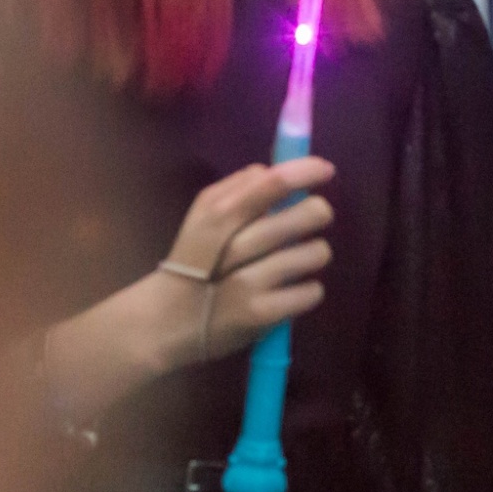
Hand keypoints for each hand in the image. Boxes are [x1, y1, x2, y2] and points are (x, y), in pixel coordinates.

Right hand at [157, 158, 335, 366]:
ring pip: (315, 253)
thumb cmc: (194, 263)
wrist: (166, 322)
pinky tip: (290, 291)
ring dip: (314, 254)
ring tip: (296, 261)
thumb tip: (280, 169)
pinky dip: (308, 290)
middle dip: (318, 212)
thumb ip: (239, 189)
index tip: (326, 170)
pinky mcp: (260, 314)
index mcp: (218, 213)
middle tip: (313, 218)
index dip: (307, 171)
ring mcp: (248, 283)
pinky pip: (311, 292)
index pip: (273, 181)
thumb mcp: (203, 216)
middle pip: (305, 215)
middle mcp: (234, 245)